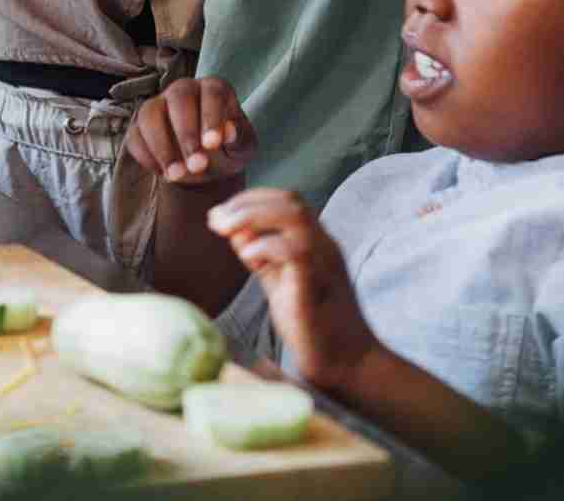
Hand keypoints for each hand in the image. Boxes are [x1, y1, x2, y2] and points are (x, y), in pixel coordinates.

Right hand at [126, 77, 256, 184]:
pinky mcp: (140, 127)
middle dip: (186, 133)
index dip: (211, 116)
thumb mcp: (243, 148)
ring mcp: (158, 105)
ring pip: (149, 113)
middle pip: (178, 98)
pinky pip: (135, 135)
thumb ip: (239, 138)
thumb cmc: (228, 149)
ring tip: (177, 175)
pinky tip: (163, 174)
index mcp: (214, 88)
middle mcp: (184, 89)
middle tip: (197, 166)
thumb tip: (228, 131)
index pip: (212, 92)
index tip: (212, 144)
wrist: (207, 166)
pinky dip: (146, 156)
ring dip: (162, 146)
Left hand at [207, 188, 379, 395]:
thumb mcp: (280, 281)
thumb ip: (260, 255)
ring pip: (295, 217)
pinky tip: (248, 258)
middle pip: (290, 201)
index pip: (288, 200)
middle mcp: (325, 246)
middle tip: (216, 220)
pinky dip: (265, 246)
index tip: (222, 214)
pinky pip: (296, 250)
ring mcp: (324, 263)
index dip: (251, 199)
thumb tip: (233, 230)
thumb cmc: (312, 324)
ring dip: (252, 216)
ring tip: (225, 230)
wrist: (347, 364)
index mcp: (317, 242)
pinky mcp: (317, 285)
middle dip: (246, 203)